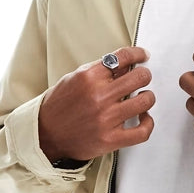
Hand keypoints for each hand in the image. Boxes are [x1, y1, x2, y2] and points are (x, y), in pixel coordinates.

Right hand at [38, 46, 154, 162]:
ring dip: (147, 97)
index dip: (138, 53)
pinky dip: (148, 123)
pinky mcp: (111, 139)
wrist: (45, 134)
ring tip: (141, 98)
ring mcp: (106, 119)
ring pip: (145, 101)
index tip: (143, 56)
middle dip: (144, 75)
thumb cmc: (60, 106)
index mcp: (88, 78)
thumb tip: (127, 64)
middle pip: (139, 77)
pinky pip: (142, 131)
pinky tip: (143, 118)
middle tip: (142, 78)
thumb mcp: (75, 79)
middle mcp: (98, 97)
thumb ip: (100, 71)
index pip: (122, 57)